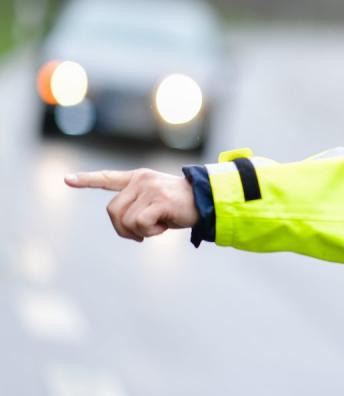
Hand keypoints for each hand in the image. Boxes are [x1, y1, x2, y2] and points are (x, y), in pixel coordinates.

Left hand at [65, 169, 198, 241]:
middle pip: (113, 211)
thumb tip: (125, 228)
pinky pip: (139, 224)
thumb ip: (138, 207)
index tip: (67, 180)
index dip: (87, 180)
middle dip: (122, 229)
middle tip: (141, 234)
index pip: (108, 178)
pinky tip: (164, 226)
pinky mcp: (158, 200)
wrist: (208, 200)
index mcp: (139, 178)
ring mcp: (149, 189)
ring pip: (125, 220)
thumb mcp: (157, 203)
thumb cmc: (183, 206)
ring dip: (140, 231)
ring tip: (158, 226)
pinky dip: (150, 232)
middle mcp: (141, 180)